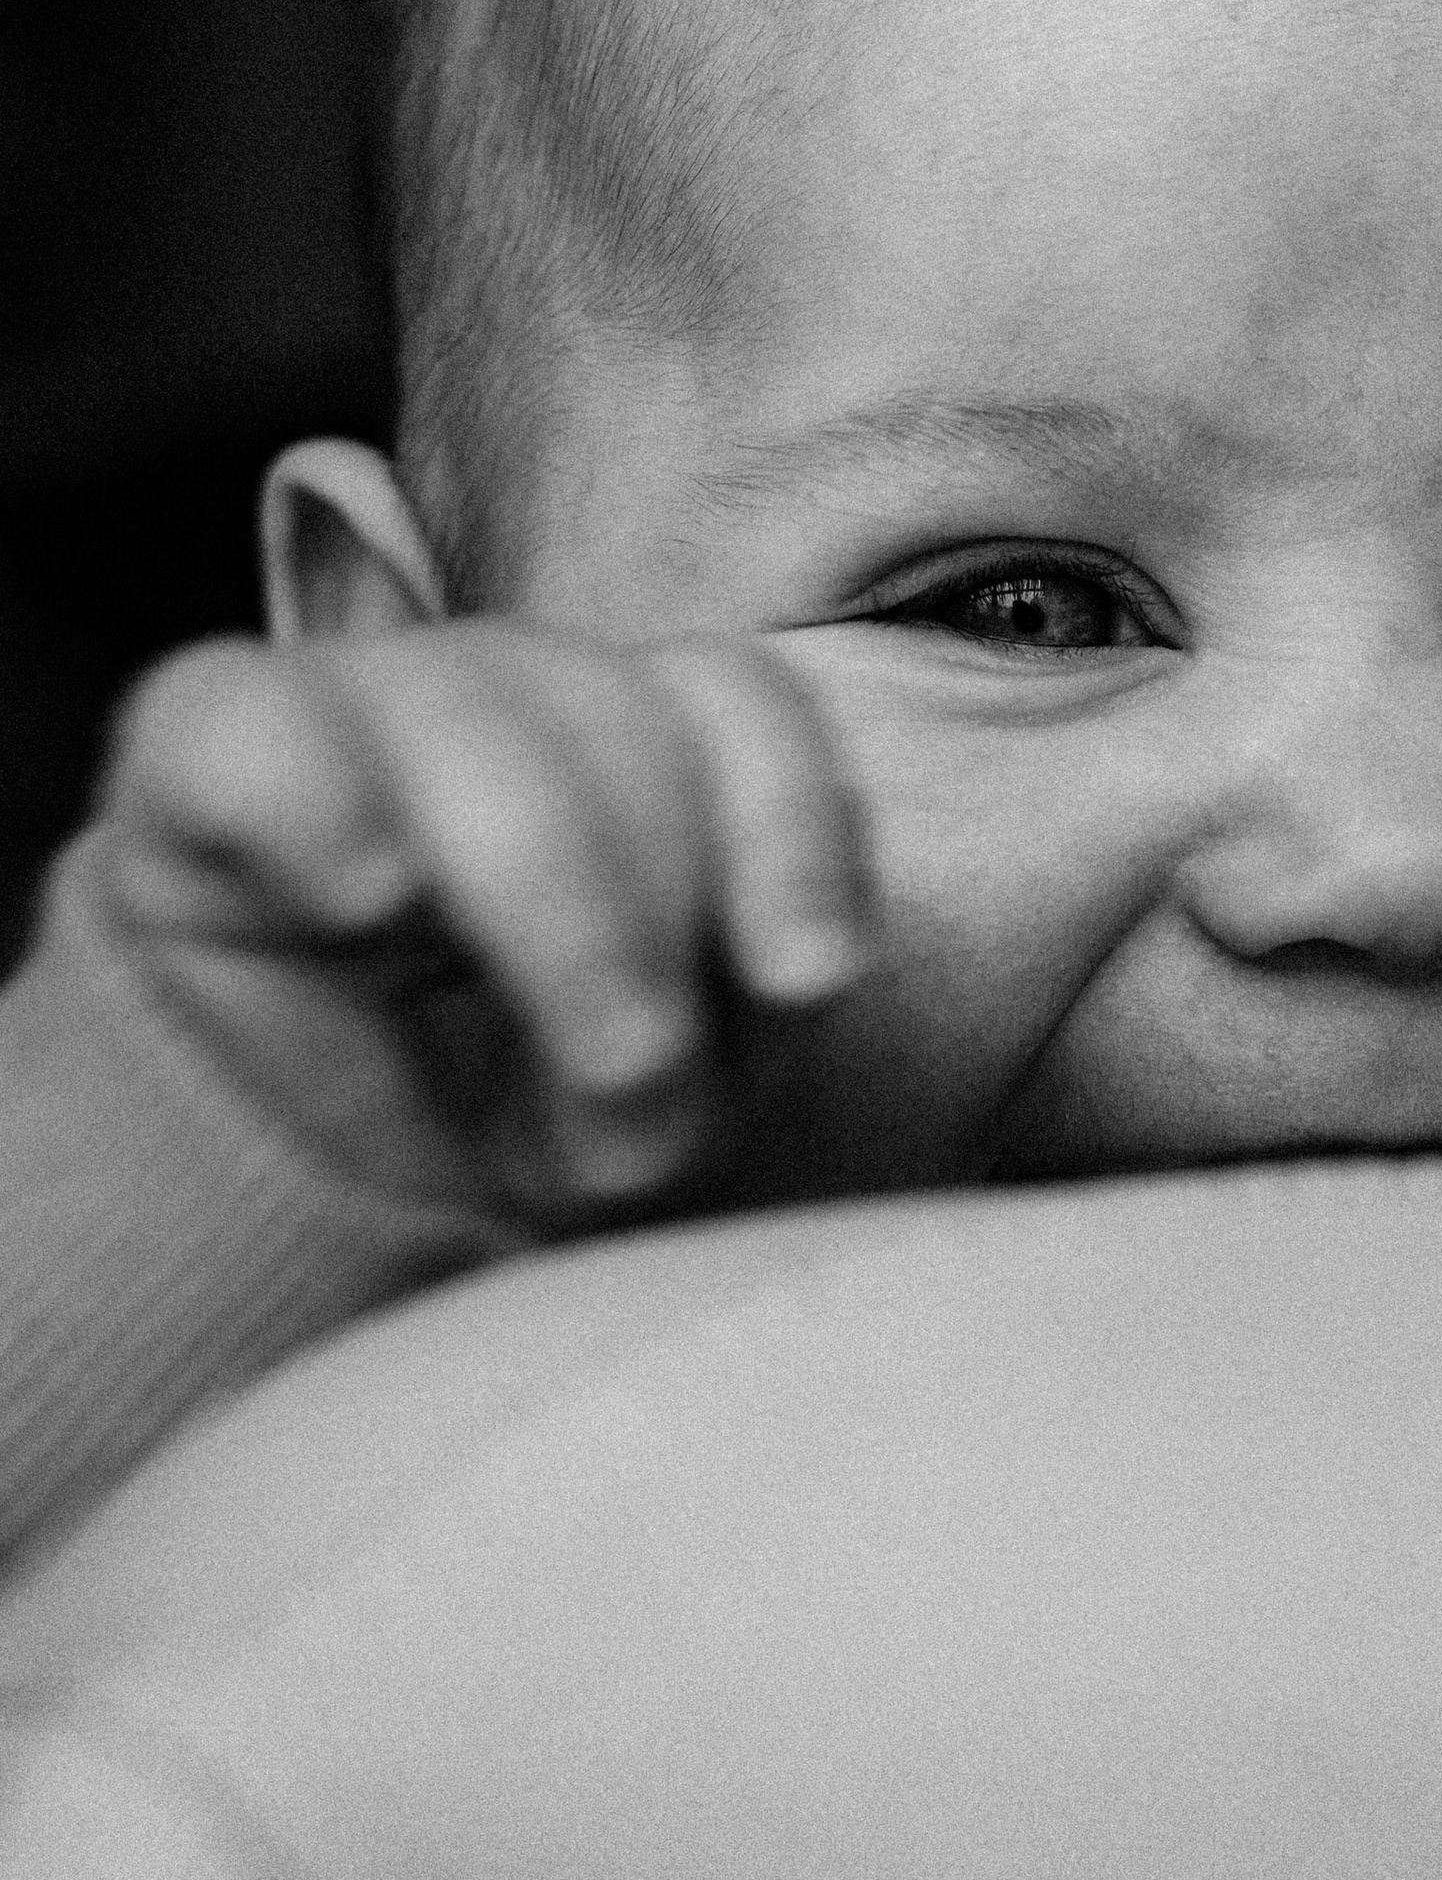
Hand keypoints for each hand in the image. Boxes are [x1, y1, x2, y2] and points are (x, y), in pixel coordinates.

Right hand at [89, 624, 874, 1231]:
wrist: (287, 1189)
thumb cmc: (504, 1113)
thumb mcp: (671, 1096)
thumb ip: (752, 1006)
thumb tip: (793, 969)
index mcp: (626, 734)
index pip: (733, 702)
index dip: (792, 822)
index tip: (807, 976)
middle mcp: (499, 691)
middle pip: (614, 710)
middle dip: (651, 903)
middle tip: (637, 1062)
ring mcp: (346, 702)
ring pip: (462, 706)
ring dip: (537, 882)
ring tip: (559, 1035)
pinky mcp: (197, 752)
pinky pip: (243, 719)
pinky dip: (313, 798)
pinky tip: (360, 896)